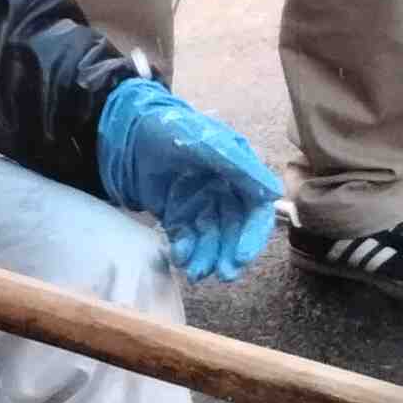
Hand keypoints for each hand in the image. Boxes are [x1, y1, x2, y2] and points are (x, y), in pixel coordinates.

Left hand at [95, 76, 285, 284]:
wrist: (128, 131)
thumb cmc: (172, 128)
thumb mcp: (208, 143)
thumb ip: (240, 167)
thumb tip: (274, 193)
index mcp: (240, 173)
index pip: (255, 211)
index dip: (252, 235)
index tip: (241, 256)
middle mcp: (225, 192)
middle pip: (234, 231)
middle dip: (229, 254)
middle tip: (224, 274)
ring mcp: (201, 205)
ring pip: (211, 239)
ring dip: (207, 258)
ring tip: (196, 272)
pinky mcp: (178, 216)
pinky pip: (187, 239)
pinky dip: (186, 251)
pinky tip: (180, 257)